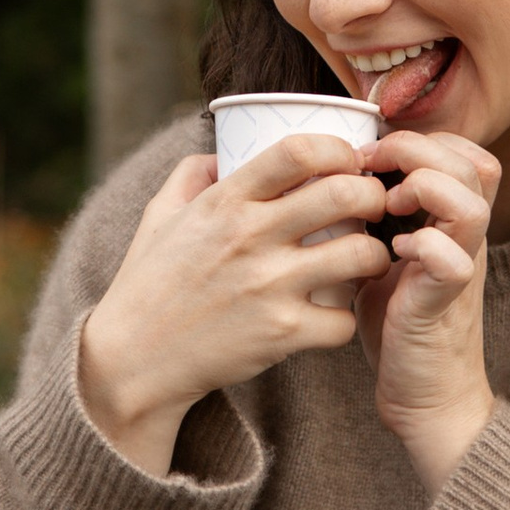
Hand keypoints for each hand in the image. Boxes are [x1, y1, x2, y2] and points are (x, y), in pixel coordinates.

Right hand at [76, 136, 392, 473]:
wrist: (134, 360)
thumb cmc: (148, 284)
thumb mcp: (160, 215)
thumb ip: (192, 174)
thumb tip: (224, 151)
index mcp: (225, 201)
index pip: (298, 151)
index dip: (338, 148)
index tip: (348, 161)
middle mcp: (249, 236)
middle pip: (346, 195)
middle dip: (375, 196)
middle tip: (375, 208)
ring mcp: (268, 286)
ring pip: (361, 255)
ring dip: (375, 256)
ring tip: (366, 260)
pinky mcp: (281, 333)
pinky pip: (344, 319)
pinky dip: (345, 318)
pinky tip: (332, 315)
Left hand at [355, 128, 499, 487]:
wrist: (424, 394)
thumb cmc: (398, 323)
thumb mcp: (384, 256)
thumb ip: (375, 219)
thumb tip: (326, 179)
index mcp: (453, 223)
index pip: (466, 153)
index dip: (423, 139)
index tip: (369, 153)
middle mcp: (466, 240)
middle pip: (475, 164)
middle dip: (417, 151)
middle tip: (371, 166)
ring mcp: (462, 270)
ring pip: (472, 205)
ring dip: (426, 191)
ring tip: (389, 205)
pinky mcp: (446, 305)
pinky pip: (453, 261)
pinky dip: (423, 245)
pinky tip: (393, 252)